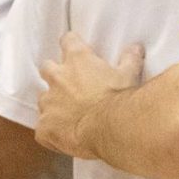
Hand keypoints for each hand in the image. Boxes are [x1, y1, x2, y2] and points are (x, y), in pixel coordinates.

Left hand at [36, 34, 143, 160]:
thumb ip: (130, 59)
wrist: (109, 129)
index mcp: (78, 60)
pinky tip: (65, 138)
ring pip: (44, 99)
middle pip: (47, 68)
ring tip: (69, 115)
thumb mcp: (129, 75)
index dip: (71, 44)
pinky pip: (43, 130)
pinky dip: (52, 132)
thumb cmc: (118, 100)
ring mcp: (49, 102)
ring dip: (53, 104)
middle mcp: (58, 77)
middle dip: (54, 74)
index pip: (68, 41)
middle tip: (68, 85)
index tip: (74, 47)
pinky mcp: (45, 127)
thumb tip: (136, 48)